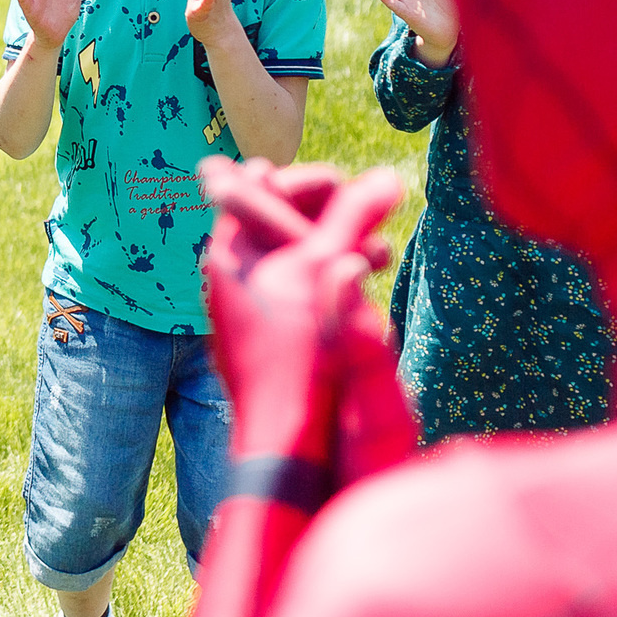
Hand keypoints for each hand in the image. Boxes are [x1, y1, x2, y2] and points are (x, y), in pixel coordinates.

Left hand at [200, 158, 401, 468]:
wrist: (286, 439)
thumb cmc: (299, 350)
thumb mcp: (328, 270)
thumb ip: (352, 219)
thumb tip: (388, 176)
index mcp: (229, 256)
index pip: (258, 193)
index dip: (305, 182)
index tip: (344, 183)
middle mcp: (228, 282)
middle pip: (278, 227)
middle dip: (329, 215)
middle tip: (368, 212)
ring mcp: (247, 313)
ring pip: (295, 262)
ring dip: (339, 249)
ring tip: (381, 253)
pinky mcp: (269, 339)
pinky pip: (300, 294)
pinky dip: (332, 284)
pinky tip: (366, 292)